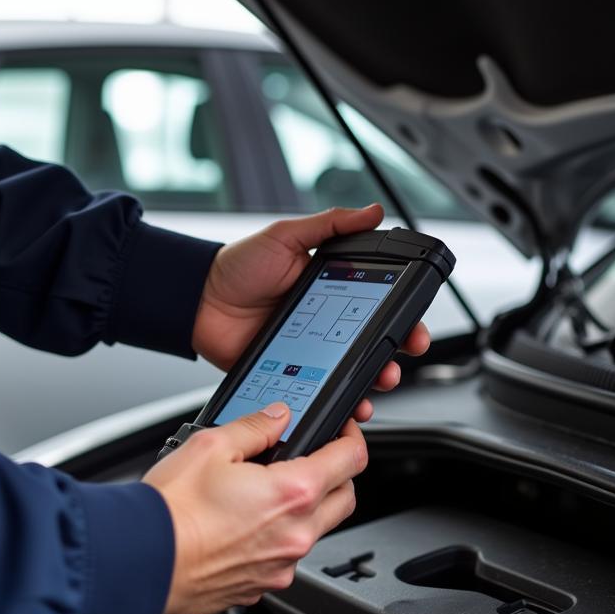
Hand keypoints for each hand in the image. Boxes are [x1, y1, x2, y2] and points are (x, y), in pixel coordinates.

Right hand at [145, 402, 364, 613]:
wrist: (140, 561)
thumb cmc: (171, 511)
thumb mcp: (211, 446)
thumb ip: (255, 427)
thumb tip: (278, 417)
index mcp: (293, 493)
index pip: (351, 460)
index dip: (351, 437)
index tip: (342, 431)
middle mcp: (296, 535)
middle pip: (345, 499)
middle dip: (338, 475)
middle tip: (312, 458)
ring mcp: (281, 566)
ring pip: (316, 531)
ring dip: (306, 509)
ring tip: (266, 491)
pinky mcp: (261, 586)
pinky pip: (285, 557)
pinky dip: (278, 538)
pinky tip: (246, 524)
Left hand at [192, 204, 430, 420]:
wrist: (198, 300)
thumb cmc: (238, 266)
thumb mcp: (286, 237)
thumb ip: (330, 225)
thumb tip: (372, 211)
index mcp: (331, 288)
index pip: (377, 304)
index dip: (402, 318)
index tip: (416, 328)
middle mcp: (325, 321)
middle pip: (372, 343)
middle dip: (395, 354)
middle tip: (401, 358)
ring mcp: (310, 350)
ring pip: (352, 371)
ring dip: (372, 380)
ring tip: (380, 381)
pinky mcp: (291, 372)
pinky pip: (320, 389)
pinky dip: (338, 399)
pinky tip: (348, 402)